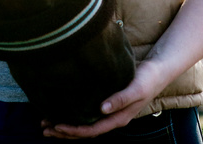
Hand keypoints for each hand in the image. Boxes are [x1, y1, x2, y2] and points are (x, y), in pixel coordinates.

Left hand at [42, 59, 167, 138]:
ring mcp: (110, 112)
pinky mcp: (107, 103)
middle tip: (44, 127)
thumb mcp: (136, 87)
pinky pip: (88, 113)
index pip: (93, 130)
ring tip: (47, 122)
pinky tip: (64, 109)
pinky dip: (74, 114)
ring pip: (85, 123)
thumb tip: (101, 109)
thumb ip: (120, 99)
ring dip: (67, 124)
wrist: (158, 71)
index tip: (58, 126)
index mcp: (119, 118)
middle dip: (64, 131)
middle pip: (85, 131)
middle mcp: (112, 118)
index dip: (75, 130)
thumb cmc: (147, 78)